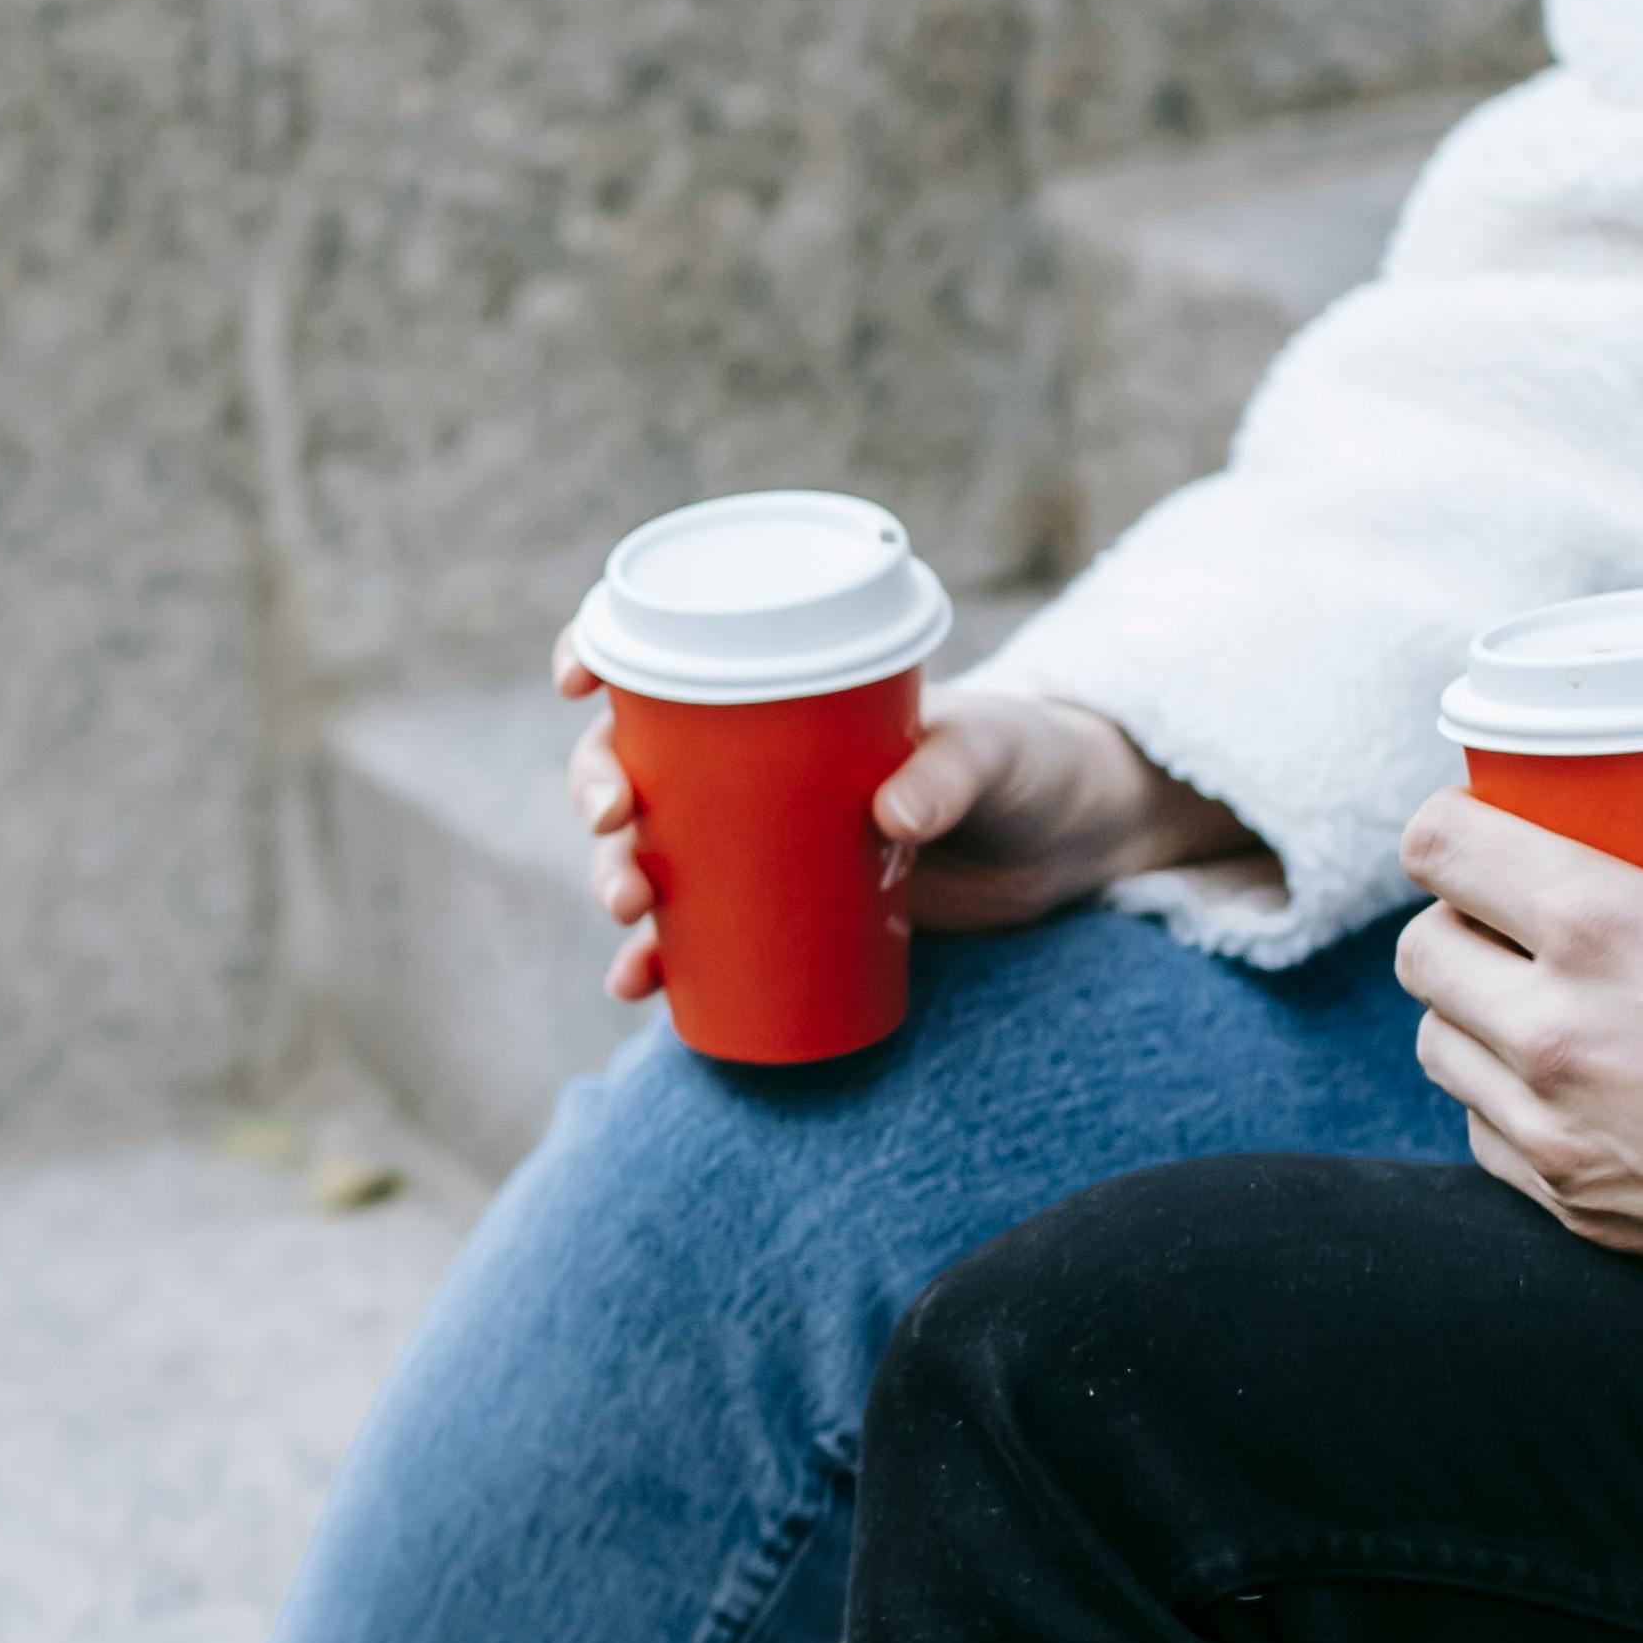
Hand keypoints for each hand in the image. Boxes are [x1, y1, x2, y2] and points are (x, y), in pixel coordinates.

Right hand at [560, 656, 1256, 1003]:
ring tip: (628, 911)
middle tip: (619, 826)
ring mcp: (764, 840)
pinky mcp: (785, 911)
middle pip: (636, 762)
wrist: (1065, 842)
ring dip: (616, 879)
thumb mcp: (995, 755)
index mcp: (785, 693)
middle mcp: (755, 763)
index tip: (577, 679)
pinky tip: (637, 989)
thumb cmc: (1025, 766)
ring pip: (653, 853)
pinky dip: (661, 963)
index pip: (670, 654)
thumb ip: (953, 773)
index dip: (603, 653)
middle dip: (600, 791)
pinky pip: (700, 937)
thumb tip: (895, 817)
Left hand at [1392, 796, 1642, 1316]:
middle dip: (1453, 923)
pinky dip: (1504, 1104)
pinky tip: (1563, 1089)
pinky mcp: (1574, 1207)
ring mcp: (1555, 1130)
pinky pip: (1486, 1136)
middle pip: (1420, 953)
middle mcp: (1553, 1029)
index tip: (1473, 827)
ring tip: (1527, 1003)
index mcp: (1606, 928)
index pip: (1443, 847)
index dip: (1447, 825)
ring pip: (1439, 1048)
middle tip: (1507, 919)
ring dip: (1469, 1016)